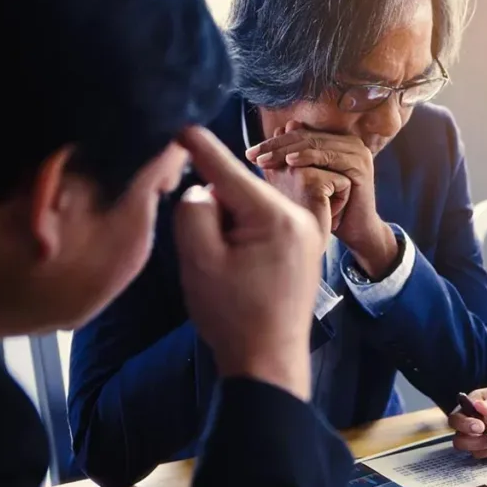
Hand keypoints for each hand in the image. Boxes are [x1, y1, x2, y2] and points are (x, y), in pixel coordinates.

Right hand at [175, 126, 328, 401]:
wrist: (269, 362)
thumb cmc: (233, 317)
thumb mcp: (199, 261)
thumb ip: (194, 211)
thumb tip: (204, 190)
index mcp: (275, 217)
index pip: (227, 169)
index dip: (198, 147)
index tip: (179, 125)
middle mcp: (299, 217)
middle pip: (240, 190)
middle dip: (216, 208)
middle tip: (209, 254)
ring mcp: (307, 233)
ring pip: (251, 208)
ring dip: (230, 225)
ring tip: (228, 269)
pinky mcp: (306, 247)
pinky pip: (266, 224)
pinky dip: (246, 234)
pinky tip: (241, 267)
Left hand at [246, 121, 397, 277]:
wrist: (355, 231)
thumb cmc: (328, 208)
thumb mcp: (305, 181)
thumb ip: (290, 160)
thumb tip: (272, 134)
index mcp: (337, 141)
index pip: (300, 134)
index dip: (273, 142)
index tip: (249, 153)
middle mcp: (350, 143)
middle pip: (306, 137)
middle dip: (276, 146)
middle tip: (253, 156)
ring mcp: (357, 152)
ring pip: (314, 144)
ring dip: (286, 150)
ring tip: (264, 160)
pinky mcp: (360, 165)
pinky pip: (329, 156)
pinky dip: (308, 157)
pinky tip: (290, 162)